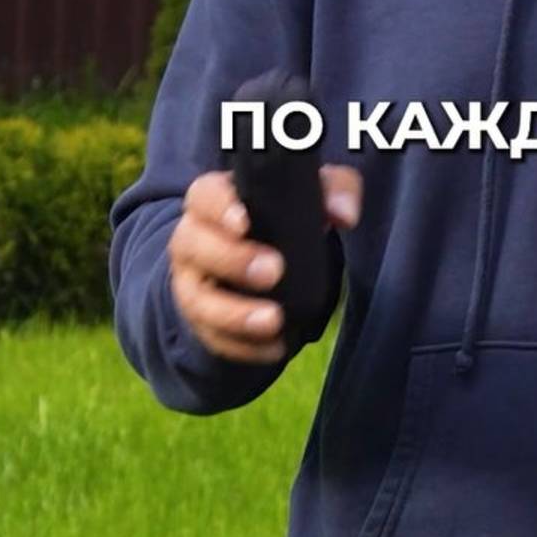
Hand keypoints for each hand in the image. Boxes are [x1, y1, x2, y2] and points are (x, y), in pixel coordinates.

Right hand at [167, 162, 362, 363]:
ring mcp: (192, 283)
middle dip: (231, 260)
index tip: (245, 222)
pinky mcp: (201, 321)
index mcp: (213, 200)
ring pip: (197, 300)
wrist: (259, 260)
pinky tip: (275, 347)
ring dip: (234, 314)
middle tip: (273, 271)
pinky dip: (243, 346)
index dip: (219, 208)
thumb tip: (344, 215)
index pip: (204, 195)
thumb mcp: (312, 194)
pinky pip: (213, 338)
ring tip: (274, 321)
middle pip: (192, 245)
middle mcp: (192, 239)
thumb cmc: (281, 217)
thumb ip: (335, 189)